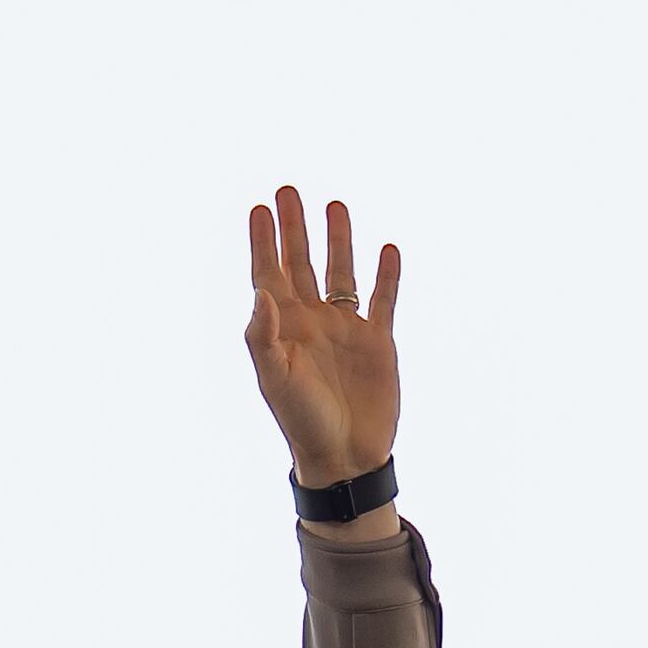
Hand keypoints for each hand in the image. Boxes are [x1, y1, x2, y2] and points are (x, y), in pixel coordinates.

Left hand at [242, 187, 401, 494]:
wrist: (345, 456)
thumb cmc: (301, 420)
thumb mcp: (275, 379)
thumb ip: (264, 335)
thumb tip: (262, 291)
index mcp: (283, 328)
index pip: (268, 274)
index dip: (264, 241)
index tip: (260, 208)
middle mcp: (312, 322)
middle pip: (301, 263)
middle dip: (295, 228)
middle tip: (289, 191)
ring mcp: (345, 329)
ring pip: (341, 274)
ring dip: (338, 241)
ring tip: (335, 205)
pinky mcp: (377, 342)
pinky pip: (383, 300)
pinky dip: (386, 276)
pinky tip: (387, 249)